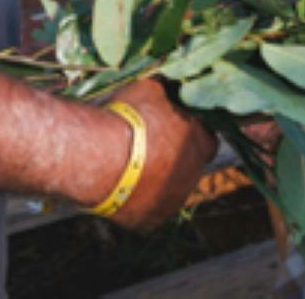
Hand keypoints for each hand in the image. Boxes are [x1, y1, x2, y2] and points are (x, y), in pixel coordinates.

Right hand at [98, 78, 217, 231]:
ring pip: (169, 191)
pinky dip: (138, 202)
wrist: (97, 157)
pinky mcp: (150, 221)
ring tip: (127, 169)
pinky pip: (148, 211)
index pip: (207, 140)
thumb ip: (167, 92)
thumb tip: (170, 84)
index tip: (171, 129)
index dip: (190, 134)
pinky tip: (119, 189)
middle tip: (145, 148)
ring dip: (156, 181)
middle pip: (188, 167)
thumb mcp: (150, 89)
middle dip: (172, 158)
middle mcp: (192, 175)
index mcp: (199, 142)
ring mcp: (172, 201)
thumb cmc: (126, 117)